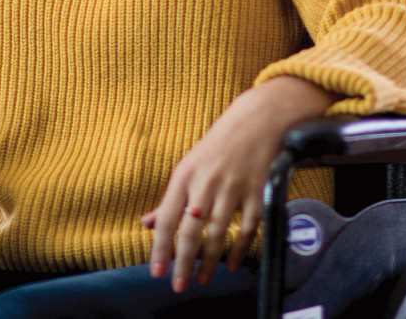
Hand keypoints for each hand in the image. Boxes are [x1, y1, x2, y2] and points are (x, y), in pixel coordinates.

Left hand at [142, 76, 333, 291]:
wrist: (258, 121)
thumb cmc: (218, 145)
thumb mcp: (188, 166)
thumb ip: (169, 199)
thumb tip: (148, 223)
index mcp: (185, 175)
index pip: (167, 218)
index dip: (160, 248)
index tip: (156, 271)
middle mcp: (207, 182)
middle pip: (190, 230)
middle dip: (182, 262)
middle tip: (178, 285)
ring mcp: (233, 187)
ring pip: (217, 233)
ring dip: (209, 261)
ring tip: (202, 279)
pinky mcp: (257, 192)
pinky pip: (247, 228)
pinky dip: (238, 249)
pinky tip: (230, 264)